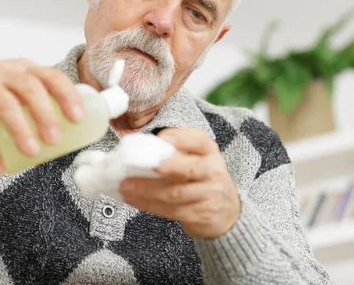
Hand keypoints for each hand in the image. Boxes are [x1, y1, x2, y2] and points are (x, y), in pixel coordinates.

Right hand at [0, 59, 83, 175]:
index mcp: (24, 69)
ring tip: (33, 153)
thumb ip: (35, 103)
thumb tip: (70, 135)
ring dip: (21, 129)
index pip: (52, 76)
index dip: (68, 95)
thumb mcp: (13, 89)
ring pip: (5, 104)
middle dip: (46, 113)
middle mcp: (5, 71)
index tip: (79, 118)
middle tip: (56, 140)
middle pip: (31, 87)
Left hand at [119, 128, 240, 238]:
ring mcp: (209, 195)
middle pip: (191, 168)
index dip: (181, 138)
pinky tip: (134, 199)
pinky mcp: (200, 215)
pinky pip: (172, 210)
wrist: (227, 213)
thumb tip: (138, 148)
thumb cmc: (202, 180)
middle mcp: (212, 171)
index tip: (163, 137)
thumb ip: (176, 153)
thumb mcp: (198, 160)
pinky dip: (149, 205)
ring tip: (126, 186)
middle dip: (168, 167)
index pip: (199, 140)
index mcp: (209, 152)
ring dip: (147, 190)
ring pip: (176, 193)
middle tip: (149, 166)